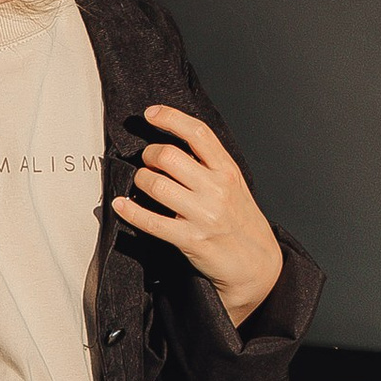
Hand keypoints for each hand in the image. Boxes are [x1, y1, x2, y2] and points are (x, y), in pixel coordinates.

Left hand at [110, 104, 284, 327]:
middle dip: (149, 156)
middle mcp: (216, 189)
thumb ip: (210, 166)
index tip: (151, 114)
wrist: (258, 266)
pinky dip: (130, 211)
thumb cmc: (242, 224)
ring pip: (156, 184)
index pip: (198, 134)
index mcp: (227, 171)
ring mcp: (203, 214)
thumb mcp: (235, 187)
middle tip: (148, 162)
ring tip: (143, 184)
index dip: (171, 118)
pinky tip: (121, 205)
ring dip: (140, 180)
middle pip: (169, 155)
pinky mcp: (190, 240)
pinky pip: (151, 221)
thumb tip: (174, 148)